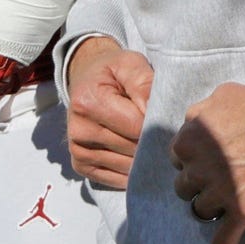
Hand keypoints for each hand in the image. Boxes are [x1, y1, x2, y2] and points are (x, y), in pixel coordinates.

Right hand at [65, 36, 152, 190]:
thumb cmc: (113, 72)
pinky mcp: (81, 166)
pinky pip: (116, 179)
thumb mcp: (130, 64)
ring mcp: (78, 151)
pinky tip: (138, 157)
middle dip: (152, 142)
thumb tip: (156, 115)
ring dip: (144, 159)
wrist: (87, 80)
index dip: (157, 123)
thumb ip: (145, 84)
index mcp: (88, 103)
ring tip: (150, 141)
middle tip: (163, 130)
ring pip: (127, 167)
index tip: (166, 115)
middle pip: (133, 149)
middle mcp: (79, 131)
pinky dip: (132, 172)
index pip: (137, 126)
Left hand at [169, 80, 244, 243]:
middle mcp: (198, 169)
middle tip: (221, 178)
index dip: (194, 160)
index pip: (177, 160)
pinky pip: (222, 241)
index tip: (209, 160)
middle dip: (200, 184)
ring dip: (212, 208)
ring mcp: (220, 193)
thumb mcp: (221, 96)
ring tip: (230, 200)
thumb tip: (190, 124)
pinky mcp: (242, 211)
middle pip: (185, 188)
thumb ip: (198, 112)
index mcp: (188, 141)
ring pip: (201, 212)